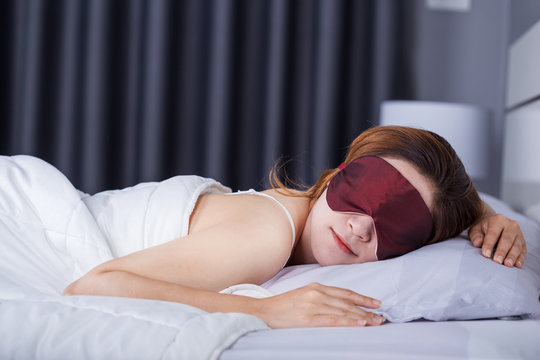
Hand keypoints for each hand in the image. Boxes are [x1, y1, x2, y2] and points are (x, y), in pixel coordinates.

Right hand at [254, 282, 384, 328]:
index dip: (362, 298)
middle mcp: (317, 294)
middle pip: (347, 302)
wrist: (264, 311)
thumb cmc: (283, 306)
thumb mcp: (303, 295)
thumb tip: (339, 305)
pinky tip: (359, 323)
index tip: (376, 304)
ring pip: (344, 311)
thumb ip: (320, 297)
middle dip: (366, 309)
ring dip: (362, 317)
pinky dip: (348, 321)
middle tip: (381, 316)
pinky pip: (333, 320)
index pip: (345, 293)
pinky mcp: (309, 318)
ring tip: (375, 322)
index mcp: (316, 287)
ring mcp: (314, 306)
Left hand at [468, 214, 526, 267]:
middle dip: (502, 251)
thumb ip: (476, 236)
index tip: (486, 254)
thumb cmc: (483, 229)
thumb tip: (477, 243)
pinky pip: (523, 250)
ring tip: (507, 264)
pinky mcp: (523, 242)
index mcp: (498, 220)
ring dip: (512, 256)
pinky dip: (520, 258)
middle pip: (507, 239)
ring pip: (517, 245)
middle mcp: (511, 225)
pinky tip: (517, 265)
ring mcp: (519, 233)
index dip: (489, 244)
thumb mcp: (475, 230)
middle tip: (497, 261)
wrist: (493, 224)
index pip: (493, 233)